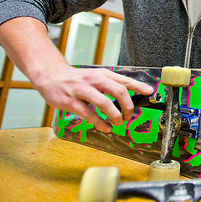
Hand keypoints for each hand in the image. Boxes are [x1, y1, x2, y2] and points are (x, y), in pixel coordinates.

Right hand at [32, 64, 153, 132]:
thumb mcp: (96, 76)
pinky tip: (105, 127)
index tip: (149, 92)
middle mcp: (94, 80)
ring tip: (118, 123)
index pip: (124, 79)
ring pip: (105, 103)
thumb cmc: (77, 79)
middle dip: (128, 106)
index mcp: (102, 74)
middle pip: (118, 91)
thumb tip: (129, 95)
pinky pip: (89, 115)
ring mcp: (83, 91)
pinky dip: (100, 123)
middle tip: (129, 116)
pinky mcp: (72, 102)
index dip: (138, 86)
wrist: (51, 76)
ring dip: (115, 116)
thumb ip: (111, 84)